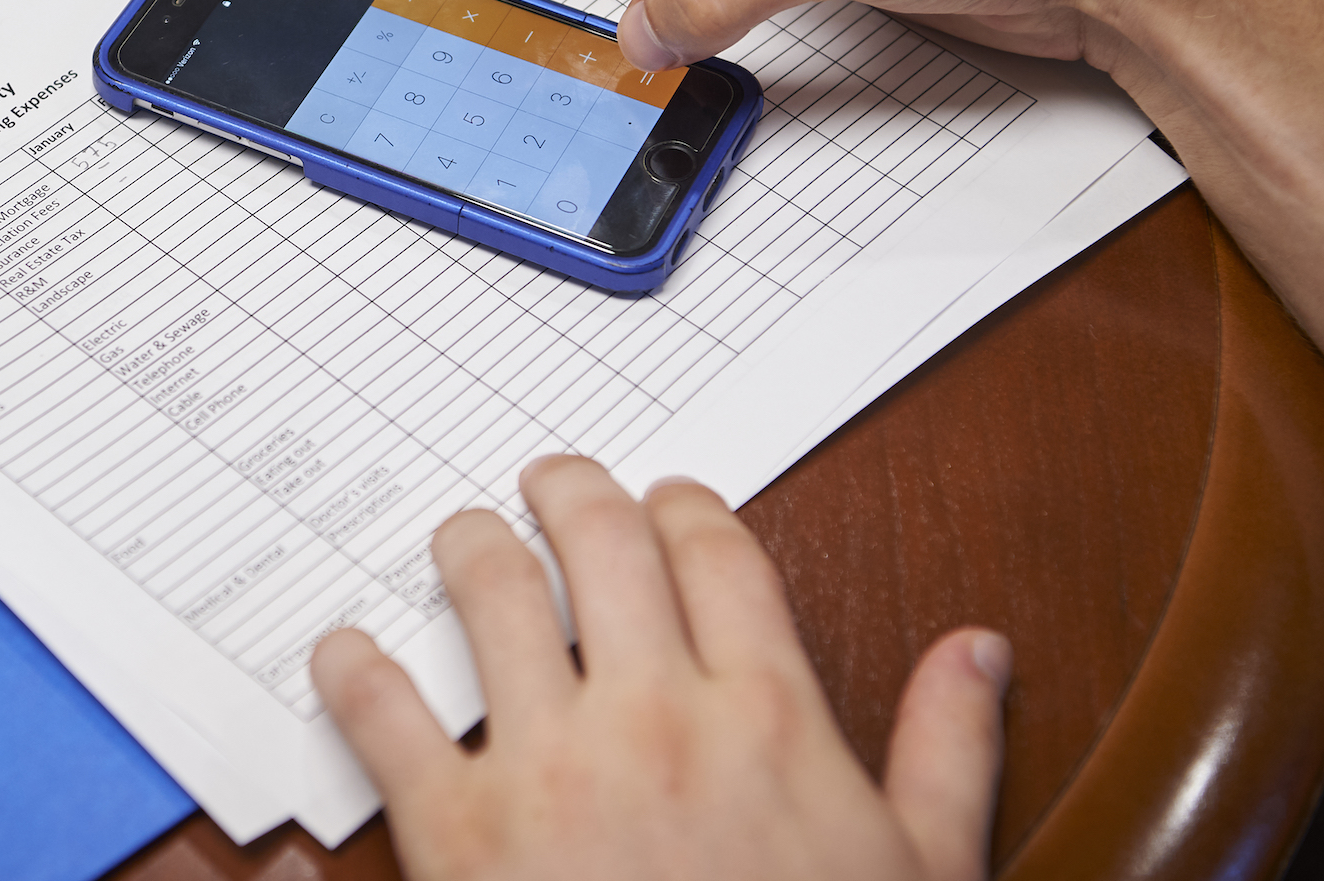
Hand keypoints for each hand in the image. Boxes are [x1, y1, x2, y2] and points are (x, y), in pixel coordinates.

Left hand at [311, 457, 1010, 880]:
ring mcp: (549, 768)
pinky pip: (386, 717)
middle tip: (545, 482)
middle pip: (599, 539)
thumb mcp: (923, 874)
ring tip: (460, 542)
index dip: (682, 504)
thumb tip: (979, 649)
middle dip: (568, 491)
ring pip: (492, 593)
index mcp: (767, 714)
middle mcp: (654, 716)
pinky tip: (345, 656)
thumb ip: (949, 751)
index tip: (662, 498)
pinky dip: (355, 673)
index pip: (714, 551)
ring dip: (469, 548)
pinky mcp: (458, 833)